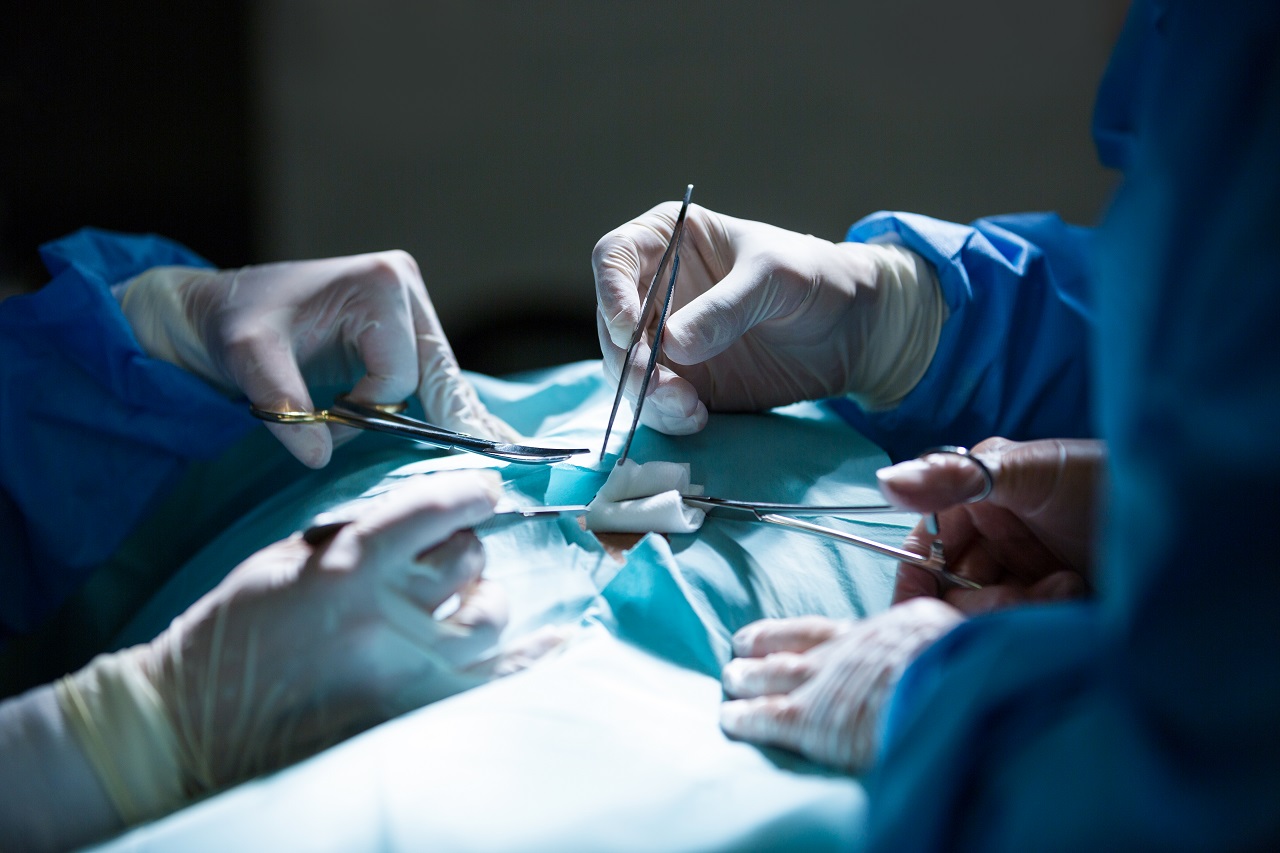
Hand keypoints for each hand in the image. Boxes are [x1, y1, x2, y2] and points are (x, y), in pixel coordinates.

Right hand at [53, 470, 563, 826]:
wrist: (195, 716)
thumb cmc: (238, 628)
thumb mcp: (288, 556)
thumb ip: (358, 533)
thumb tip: (426, 518)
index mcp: (349, 566)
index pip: (433, 512)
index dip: (469, 494)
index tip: (484, 491)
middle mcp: (387, 614)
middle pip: (469, 560)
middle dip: (466, 549)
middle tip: (452, 556)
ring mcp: (407, 669)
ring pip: (488, 615)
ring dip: (483, 598)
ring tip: (467, 601)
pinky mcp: (414, 714)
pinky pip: (495, 681)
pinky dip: (532, 659)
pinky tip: (559, 643)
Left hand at [117, 252, 519, 466]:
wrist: (220, 306)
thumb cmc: (235, 322)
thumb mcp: (248, 358)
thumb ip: (282, 405)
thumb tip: (318, 457)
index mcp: (380, 284)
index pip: (401, 371)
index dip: (371, 409)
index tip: (329, 420)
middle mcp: (405, 285)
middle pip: (439, 372)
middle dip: (440, 417)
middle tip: (480, 470)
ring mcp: (410, 304)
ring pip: (441, 376)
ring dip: (435, 414)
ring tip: (481, 454)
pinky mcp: (406, 324)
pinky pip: (432, 373)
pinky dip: (444, 404)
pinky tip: (478, 431)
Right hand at [593, 203, 947, 433]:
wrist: (851, 328)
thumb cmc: (812, 276)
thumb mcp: (774, 277)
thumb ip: (726, 308)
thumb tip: (674, 345)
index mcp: (666, 241)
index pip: (613, 258)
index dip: (611, 293)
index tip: (633, 330)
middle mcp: (654, 291)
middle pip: (612, 324)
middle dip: (629, 359)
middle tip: (660, 384)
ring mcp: (665, 341)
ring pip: (626, 370)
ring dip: (646, 395)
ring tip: (687, 407)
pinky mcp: (683, 382)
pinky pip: (656, 403)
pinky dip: (667, 415)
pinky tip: (696, 417)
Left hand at [720, 599, 961, 772]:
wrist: (948, 681)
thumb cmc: (964, 663)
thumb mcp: (952, 638)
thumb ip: (935, 643)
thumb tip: (948, 640)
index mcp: (881, 633)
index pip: (828, 630)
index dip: (799, 632)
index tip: (781, 631)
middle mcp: (843, 652)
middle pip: (792, 647)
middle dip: (764, 649)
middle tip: (741, 649)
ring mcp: (821, 682)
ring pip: (770, 676)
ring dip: (747, 677)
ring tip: (731, 679)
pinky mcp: (807, 717)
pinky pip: (765, 717)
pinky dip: (744, 717)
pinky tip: (730, 719)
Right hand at [878, 437, 1104, 613]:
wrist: (1184, 516)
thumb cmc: (1101, 478)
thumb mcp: (1025, 470)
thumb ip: (954, 478)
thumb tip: (885, 482)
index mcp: (975, 504)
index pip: (925, 551)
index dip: (917, 582)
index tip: (916, 612)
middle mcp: (994, 542)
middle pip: (953, 592)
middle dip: (978, 600)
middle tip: (1014, 595)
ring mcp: (1024, 576)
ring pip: (986, 615)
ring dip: (1017, 608)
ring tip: (1063, 587)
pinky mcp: (1053, 609)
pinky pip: (1023, 630)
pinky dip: (1041, 619)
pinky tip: (1075, 596)